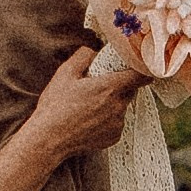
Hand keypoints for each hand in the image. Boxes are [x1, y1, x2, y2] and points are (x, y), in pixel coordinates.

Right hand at [31, 43, 143, 161]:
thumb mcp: (65, 73)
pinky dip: (108, 119)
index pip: (140, 75)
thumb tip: (93, 51)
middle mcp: (118, 106)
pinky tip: (89, 120)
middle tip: (100, 86)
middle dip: (119, 86)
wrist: (49, 139)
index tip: (136, 66)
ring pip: (122, 107)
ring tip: (89, 106)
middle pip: (130, 90)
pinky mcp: (114, 137)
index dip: (141, 69)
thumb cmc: (55, 107)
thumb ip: (83, 56)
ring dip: (112, 103)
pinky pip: (116, 123)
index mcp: (109, 88)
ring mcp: (117, 124)